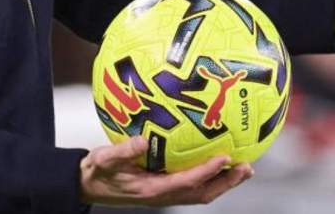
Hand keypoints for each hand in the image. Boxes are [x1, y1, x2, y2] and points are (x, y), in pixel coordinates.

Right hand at [79, 135, 253, 206]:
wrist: (88, 185)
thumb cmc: (96, 171)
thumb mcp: (103, 160)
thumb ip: (123, 151)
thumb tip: (144, 139)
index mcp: (151, 190)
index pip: (186, 182)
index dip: (207, 171)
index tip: (225, 157)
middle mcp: (163, 195)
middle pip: (203, 193)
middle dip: (226, 182)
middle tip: (247, 167)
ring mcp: (166, 194)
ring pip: (202, 192)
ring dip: (224, 182)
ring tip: (243, 168)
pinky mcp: (165, 189)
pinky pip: (194, 186)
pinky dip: (211, 177)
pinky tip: (219, 164)